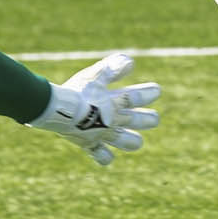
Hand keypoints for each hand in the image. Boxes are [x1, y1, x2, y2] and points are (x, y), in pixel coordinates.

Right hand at [29, 53, 159, 165]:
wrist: (60, 112)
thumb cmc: (78, 91)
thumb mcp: (95, 75)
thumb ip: (112, 68)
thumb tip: (130, 62)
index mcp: (116, 102)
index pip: (137, 97)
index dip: (149, 93)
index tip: (156, 90)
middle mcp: (113, 120)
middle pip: (137, 121)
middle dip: (148, 119)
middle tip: (154, 119)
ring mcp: (102, 134)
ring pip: (125, 142)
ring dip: (132, 141)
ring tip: (136, 141)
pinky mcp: (89, 144)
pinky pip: (100, 155)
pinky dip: (104, 156)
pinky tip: (107, 155)